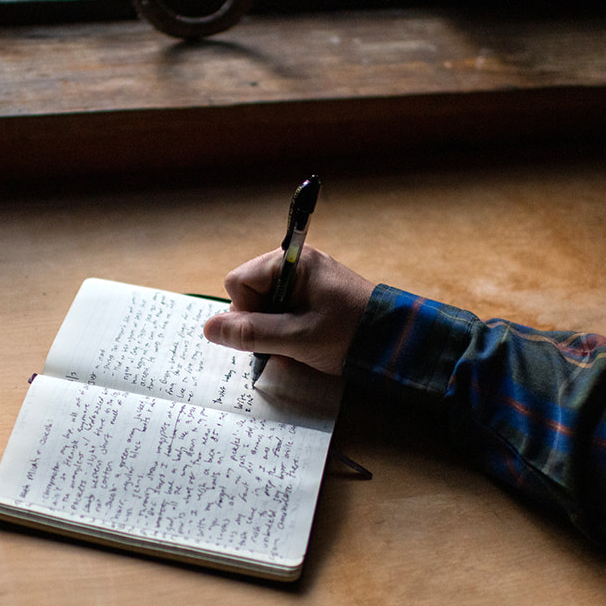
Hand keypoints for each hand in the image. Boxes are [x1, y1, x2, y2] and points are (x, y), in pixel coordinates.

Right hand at [202, 246, 374, 375]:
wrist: (397, 343)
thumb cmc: (349, 334)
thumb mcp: (297, 338)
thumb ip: (252, 333)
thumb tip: (208, 329)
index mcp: (292, 262)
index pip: (238, 282)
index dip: (245, 312)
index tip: (269, 332)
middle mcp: (296, 264)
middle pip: (248, 293)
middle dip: (259, 323)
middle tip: (286, 342)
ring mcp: (305, 280)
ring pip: (263, 306)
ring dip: (273, 330)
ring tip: (300, 344)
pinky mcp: (313, 296)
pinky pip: (281, 311)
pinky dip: (286, 330)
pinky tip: (305, 342)